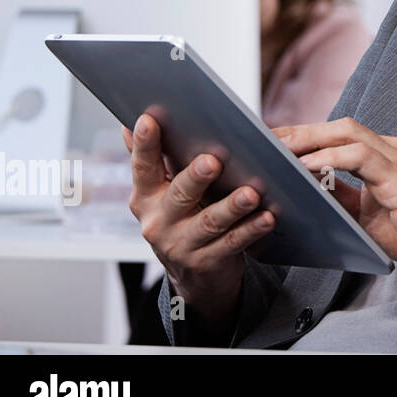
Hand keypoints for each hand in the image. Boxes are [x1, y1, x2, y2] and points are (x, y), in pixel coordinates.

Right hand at [123, 113, 275, 332]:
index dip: (144, 144)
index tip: (149, 119)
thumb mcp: (162, 193)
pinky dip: (251, 230)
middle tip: (213, 161)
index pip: (143, 167)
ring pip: (210, 222)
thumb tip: (129, 124)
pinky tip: (267, 217)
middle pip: (180, 195)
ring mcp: (181, 245)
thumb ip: (152, 160)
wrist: (194, 277)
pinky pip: (232, 243)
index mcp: (146, 197)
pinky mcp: (207, 262)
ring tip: (252, 193)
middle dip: (195, 178)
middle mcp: (158, 222)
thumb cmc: (182, 220)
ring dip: (232, 206)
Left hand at [273, 118, 396, 288]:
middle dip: (301, 131)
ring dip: (310, 138)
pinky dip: (331, 158)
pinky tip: (307, 165)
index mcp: (384, 157)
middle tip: (266, 138)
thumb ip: (342, 195)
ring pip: (347, 133)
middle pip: (339, 127)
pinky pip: (359, 157)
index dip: (307, 136)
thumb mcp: (369, 213)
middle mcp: (390, 150)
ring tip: (279, 148)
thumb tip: (308, 187)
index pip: (339, 137)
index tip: (275, 142)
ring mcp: (396, 158)